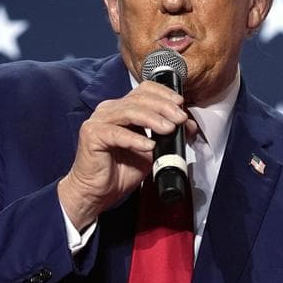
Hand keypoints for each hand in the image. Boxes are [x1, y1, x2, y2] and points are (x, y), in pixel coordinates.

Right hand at [58, 80, 197, 229]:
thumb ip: (167, 136)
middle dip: (164, 107)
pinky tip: (149, 146)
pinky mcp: (92, 135)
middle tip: (180, 118)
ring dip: (153, 119)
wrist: (96, 192)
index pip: (144, 90)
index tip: (180, 103)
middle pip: (139, 98)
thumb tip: (189, 125)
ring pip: (130, 112)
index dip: (163, 93)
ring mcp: (99, 121)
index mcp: (121, 109)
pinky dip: (136, 139)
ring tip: (169, 129)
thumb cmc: (120, 171)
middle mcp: (109, 110)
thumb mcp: (151, 151)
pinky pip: (117, 134)